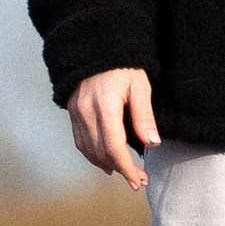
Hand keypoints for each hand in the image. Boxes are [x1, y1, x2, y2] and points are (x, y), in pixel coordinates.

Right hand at [71, 68, 159, 188]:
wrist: (97, 45)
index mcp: (105, 105)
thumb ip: (144, 116)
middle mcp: (86, 112)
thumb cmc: (125, 65)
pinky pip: (80, 141)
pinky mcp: (72, 112)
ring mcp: (76, 112)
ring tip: (124, 173)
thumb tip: (152, 144)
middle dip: (120, 170)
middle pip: (100, 152)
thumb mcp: (140, 86)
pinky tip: (106, 161)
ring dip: (106, 165)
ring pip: (88, 149)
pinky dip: (93, 155)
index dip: (126, 168)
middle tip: (138, 180)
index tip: (139, 180)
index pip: (113, 147)